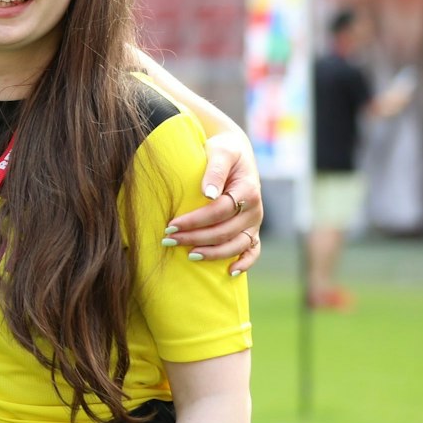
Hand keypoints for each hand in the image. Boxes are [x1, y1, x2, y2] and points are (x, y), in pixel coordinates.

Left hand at [165, 130, 263, 275]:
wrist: (236, 153)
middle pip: (225, 231)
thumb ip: (215, 170)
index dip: (195, 220)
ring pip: (236, 244)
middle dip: (195, 237)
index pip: (220, 211)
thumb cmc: (223, 150)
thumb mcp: (220, 151)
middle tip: (168, 239)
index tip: (171, 224)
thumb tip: (209, 194)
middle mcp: (254, 209)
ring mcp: (254, 221)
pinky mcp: (252, 229)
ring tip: (188, 255)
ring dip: (213, 253)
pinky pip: (253, 250)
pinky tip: (230, 271)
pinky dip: (245, 262)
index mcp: (247, 190)